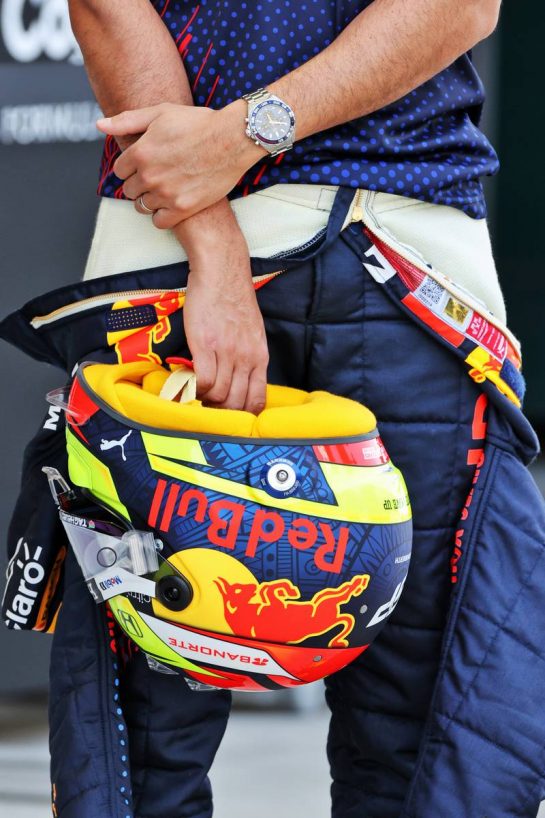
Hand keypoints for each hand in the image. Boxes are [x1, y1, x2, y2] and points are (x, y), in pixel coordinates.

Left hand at [96, 101, 262, 227]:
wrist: (232, 139)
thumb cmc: (198, 123)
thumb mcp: (161, 113)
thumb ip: (127, 120)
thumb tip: (99, 125)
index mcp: (140, 152)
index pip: (119, 170)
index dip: (130, 167)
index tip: (143, 164)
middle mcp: (150, 175)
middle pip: (129, 190)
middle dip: (138, 183)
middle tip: (156, 176)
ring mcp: (166, 193)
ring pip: (142, 207)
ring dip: (150, 200)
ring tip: (165, 189)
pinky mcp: (182, 208)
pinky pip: (159, 222)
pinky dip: (162, 216)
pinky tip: (171, 204)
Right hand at [174, 202, 268, 413]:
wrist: (222, 271)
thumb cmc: (234, 299)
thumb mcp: (253, 331)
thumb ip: (249, 356)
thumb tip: (240, 379)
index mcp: (260, 356)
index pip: (257, 399)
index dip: (244, 415)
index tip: (231, 417)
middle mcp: (246, 357)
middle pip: (236, 403)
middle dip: (222, 412)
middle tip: (208, 409)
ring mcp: (226, 352)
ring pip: (218, 395)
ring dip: (205, 401)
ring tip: (197, 395)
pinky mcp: (204, 345)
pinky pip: (201, 380)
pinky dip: (194, 388)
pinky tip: (188, 383)